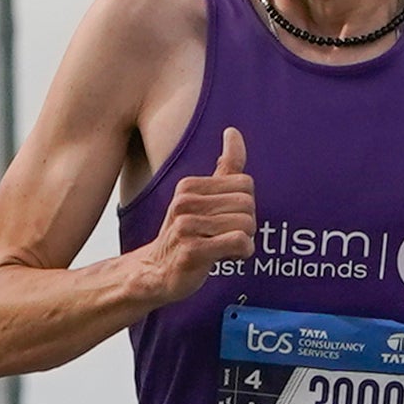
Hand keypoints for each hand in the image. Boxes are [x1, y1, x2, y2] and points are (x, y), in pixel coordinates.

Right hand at [142, 126, 256, 300]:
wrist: (156, 273)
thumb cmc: (186, 234)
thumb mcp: (202, 197)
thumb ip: (225, 167)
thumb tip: (233, 131)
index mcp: (189, 186)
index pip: (245, 183)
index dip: (245, 205)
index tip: (227, 219)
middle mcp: (185, 203)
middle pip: (248, 204)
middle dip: (247, 224)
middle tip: (226, 236)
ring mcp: (186, 227)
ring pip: (246, 224)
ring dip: (244, 241)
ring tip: (223, 247)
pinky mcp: (193, 252)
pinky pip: (240, 242)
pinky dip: (242, 252)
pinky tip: (227, 257)